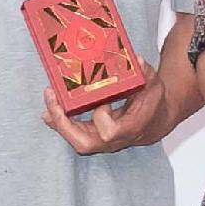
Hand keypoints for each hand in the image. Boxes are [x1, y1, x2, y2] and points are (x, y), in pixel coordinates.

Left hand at [39, 71, 163, 157]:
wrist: (154, 122)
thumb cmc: (152, 104)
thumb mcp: (153, 85)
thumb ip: (145, 73)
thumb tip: (137, 61)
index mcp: (131, 128)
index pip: (109, 132)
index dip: (101, 115)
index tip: (103, 99)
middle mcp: (115, 140)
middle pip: (84, 144)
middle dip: (65, 124)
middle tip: (54, 101)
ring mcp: (103, 142)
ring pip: (75, 141)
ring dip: (59, 121)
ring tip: (50, 98)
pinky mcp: (94, 137)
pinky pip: (73, 134)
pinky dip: (60, 121)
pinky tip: (50, 108)